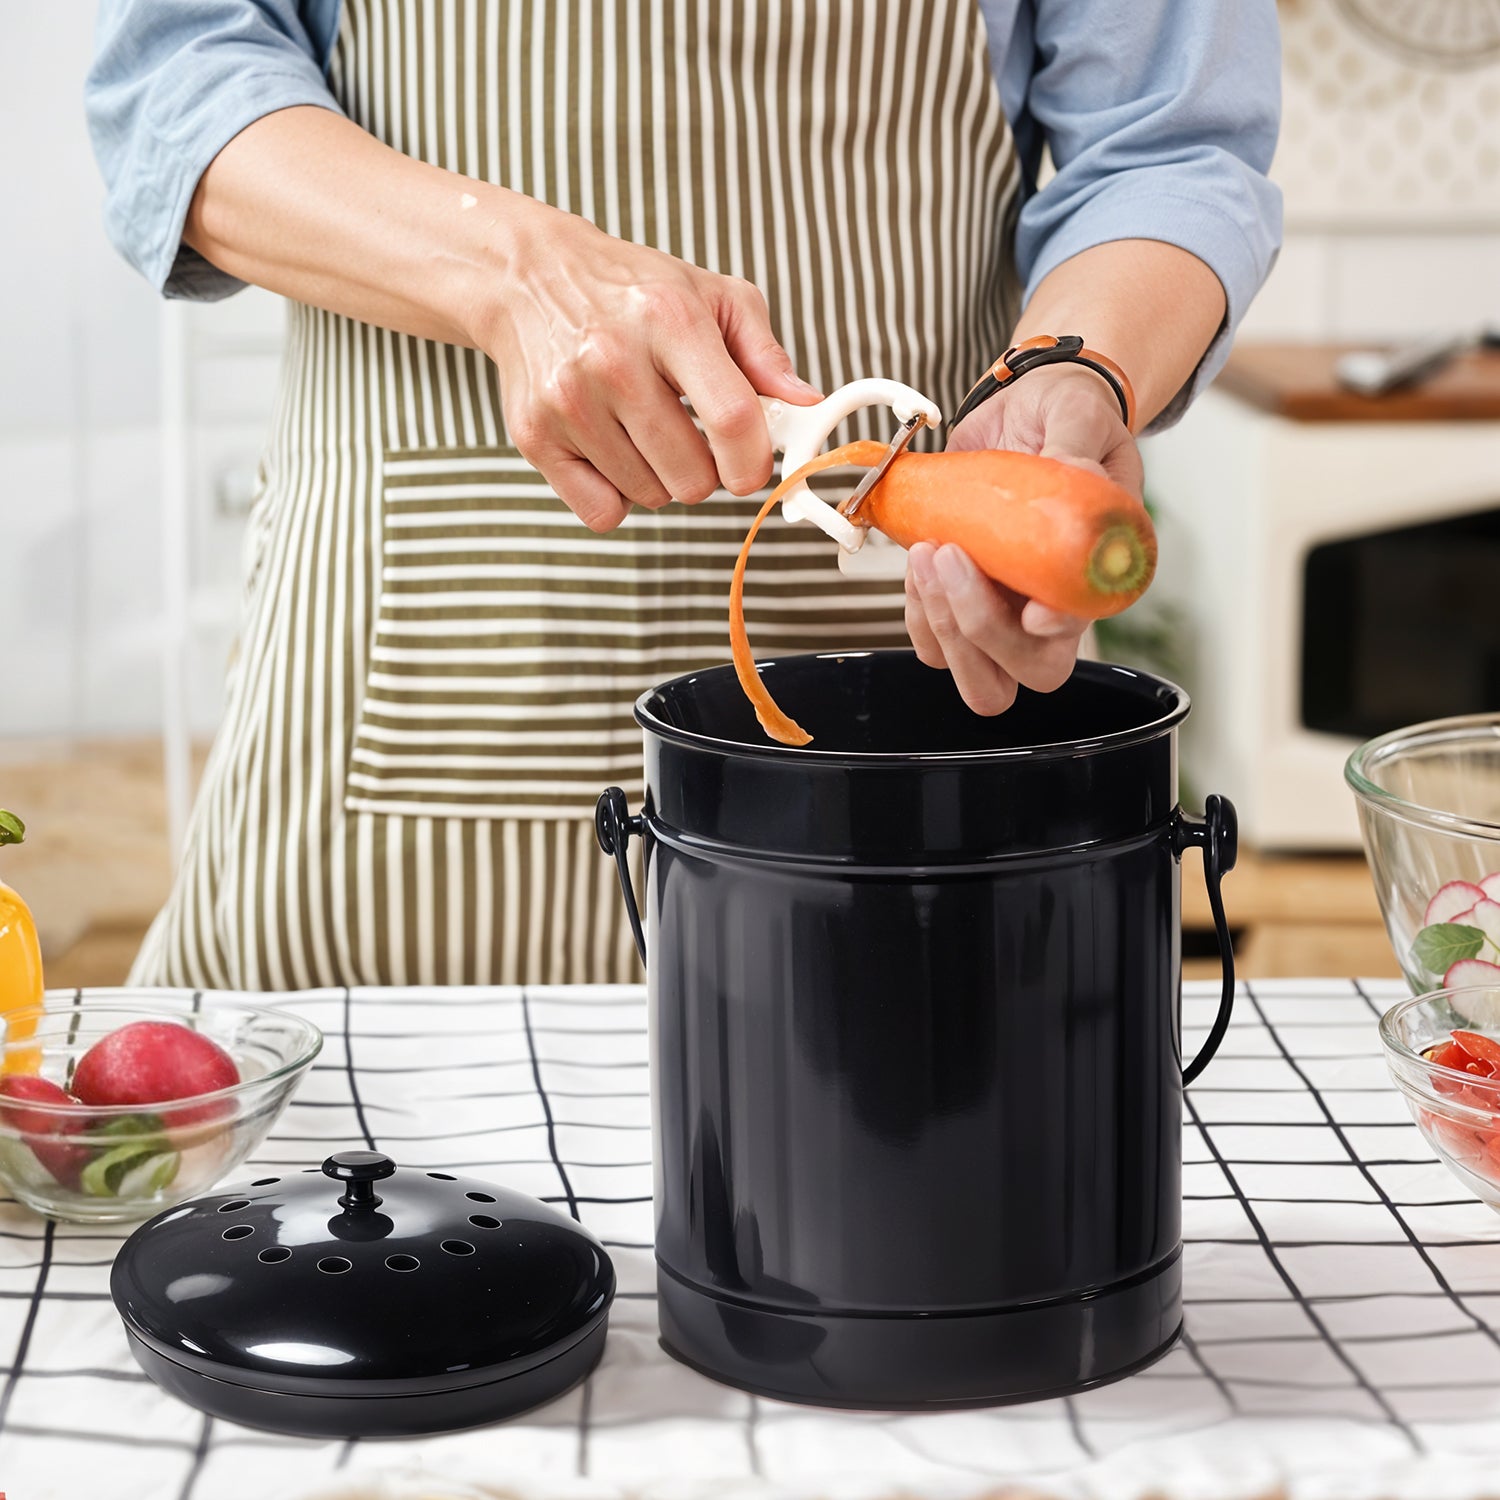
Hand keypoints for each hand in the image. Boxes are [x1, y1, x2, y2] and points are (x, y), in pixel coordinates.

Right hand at [472, 199, 819, 530]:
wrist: (530, 276)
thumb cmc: (631, 291)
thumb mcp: (711, 296)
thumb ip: (764, 353)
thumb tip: (806, 403)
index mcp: (669, 320)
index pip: (732, 421)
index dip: (753, 461)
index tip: (750, 465)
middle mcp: (613, 362)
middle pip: (692, 478)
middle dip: (704, 471)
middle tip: (688, 433)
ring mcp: (569, 403)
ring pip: (650, 497)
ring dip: (658, 477)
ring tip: (642, 428)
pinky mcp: (535, 436)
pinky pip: (602, 512)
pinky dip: (616, 496)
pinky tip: (613, 453)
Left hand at [904, 363, 1143, 714]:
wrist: (1020, 414)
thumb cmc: (1063, 418)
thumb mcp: (1078, 414)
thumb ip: (1076, 443)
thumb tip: (1072, 468)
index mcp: (1095, 570)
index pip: (1081, 626)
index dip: (1054, 629)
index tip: (1031, 611)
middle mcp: (1049, 605)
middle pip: (1025, 673)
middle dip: (978, 629)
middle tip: (950, 555)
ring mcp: (1002, 612)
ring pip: (970, 667)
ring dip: (940, 620)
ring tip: (930, 549)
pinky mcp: (959, 602)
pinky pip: (932, 643)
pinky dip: (918, 610)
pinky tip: (920, 560)